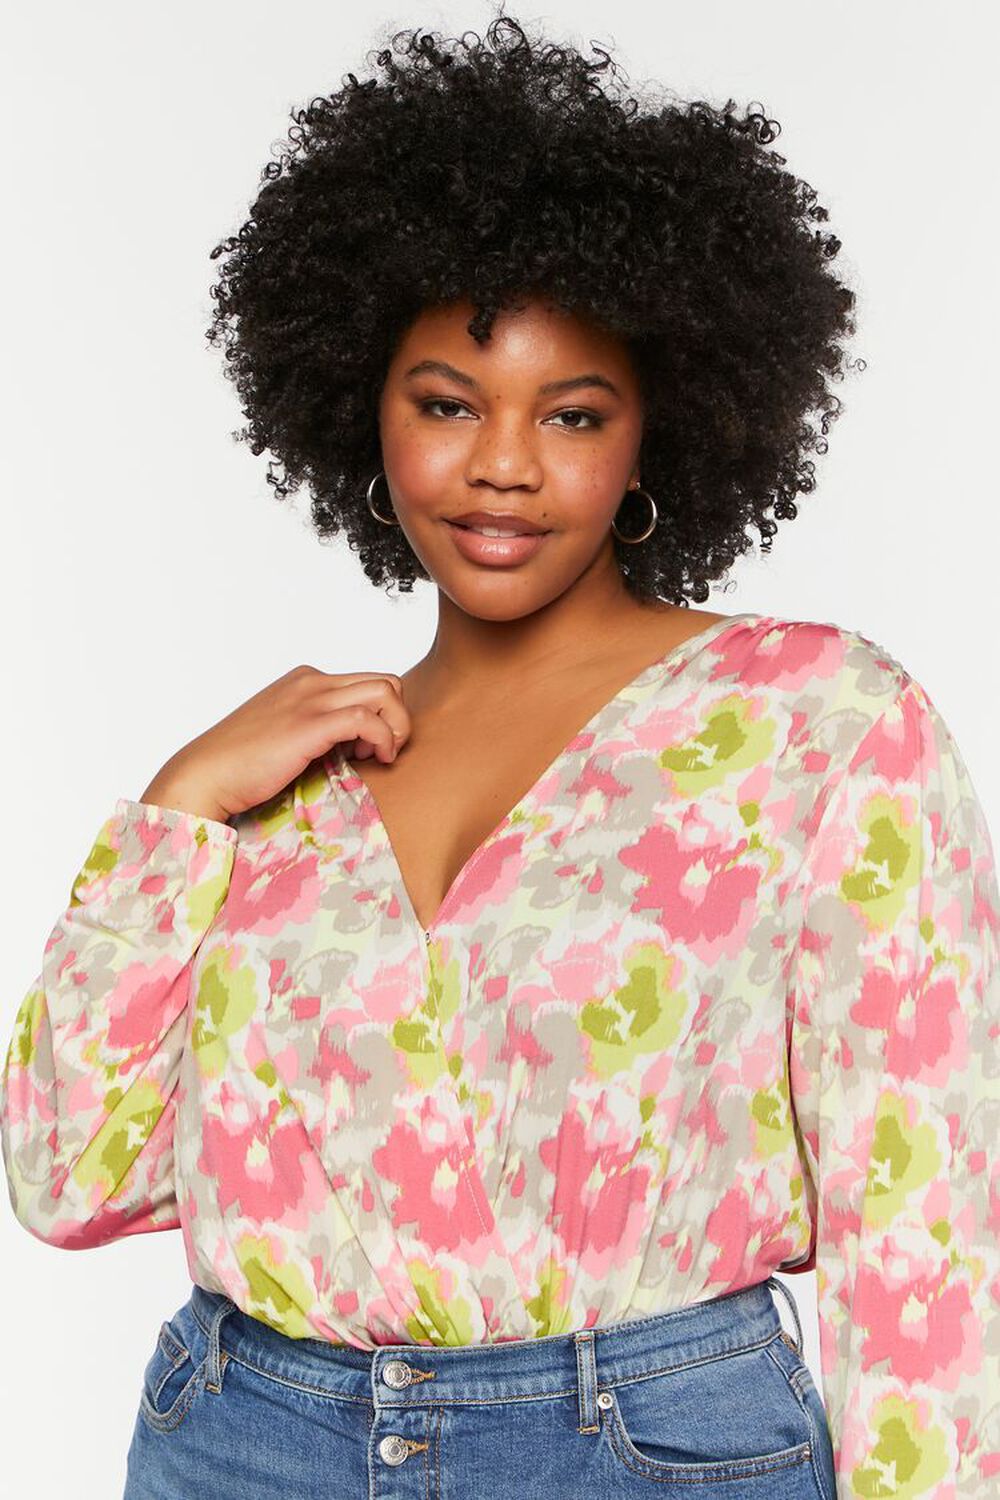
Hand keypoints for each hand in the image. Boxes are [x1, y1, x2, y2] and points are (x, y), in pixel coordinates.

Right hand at [139, 666, 410, 821]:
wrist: (206, 774)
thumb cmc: (241, 764)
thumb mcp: (284, 733)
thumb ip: (314, 727)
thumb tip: (348, 744)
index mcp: (305, 680)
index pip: (368, 682)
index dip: (380, 715)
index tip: (366, 747)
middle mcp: (311, 681)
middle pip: (385, 683)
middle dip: (396, 719)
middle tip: (378, 752)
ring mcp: (310, 699)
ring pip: (386, 692)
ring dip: (396, 727)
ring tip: (378, 756)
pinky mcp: (310, 724)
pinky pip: (368, 718)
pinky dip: (383, 738)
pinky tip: (373, 759)